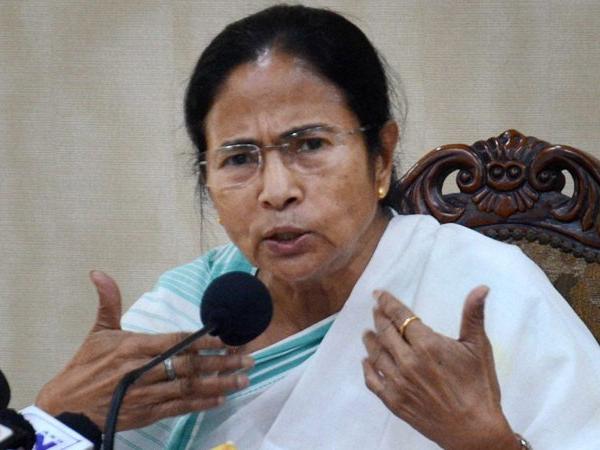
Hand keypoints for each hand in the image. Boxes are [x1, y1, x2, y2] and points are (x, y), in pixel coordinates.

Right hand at [36, 271, 252, 430]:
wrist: (66, 409)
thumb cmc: (84, 368)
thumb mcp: (97, 332)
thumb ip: (108, 301)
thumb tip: (98, 272)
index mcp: (134, 348)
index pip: (176, 342)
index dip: (204, 341)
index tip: (227, 339)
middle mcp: (144, 371)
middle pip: (189, 366)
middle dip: (222, 362)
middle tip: (247, 359)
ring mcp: (148, 394)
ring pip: (190, 388)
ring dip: (219, 384)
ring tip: (243, 379)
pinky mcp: (148, 413)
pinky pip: (180, 407)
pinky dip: (202, 404)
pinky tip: (221, 399)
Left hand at [362, 286, 519, 449]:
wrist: (475, 431)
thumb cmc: (479, 387)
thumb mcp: (479, 347)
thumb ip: (473, 315)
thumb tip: (481, 288)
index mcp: (426, 345)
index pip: (400, 316)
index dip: (388, 303)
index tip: (379, 294)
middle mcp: (407, 361)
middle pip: (385, 332)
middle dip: (379, 318)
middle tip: (375, 310)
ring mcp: (398, 382)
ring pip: (376, 354)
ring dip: (370, 340)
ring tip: (367, 332)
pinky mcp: (394, 401)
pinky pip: (373, 381)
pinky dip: (367, 369)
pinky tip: (366, 361)